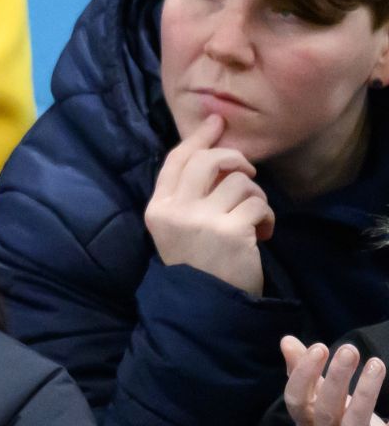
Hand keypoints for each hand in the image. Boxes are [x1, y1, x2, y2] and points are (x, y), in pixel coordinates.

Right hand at [145, 114, 274, 295]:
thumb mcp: (179, 227)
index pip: (177, 160)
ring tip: (252, 220)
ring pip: (240, 181)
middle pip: (209, 160)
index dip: (199, 136)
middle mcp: (175, 210)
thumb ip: (188, 194)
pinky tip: (262, 235)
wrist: (205, 305)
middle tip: (247, 173)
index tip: (217, 121)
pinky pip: (259, 203)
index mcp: (158, 208)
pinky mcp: (231, 231)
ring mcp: (201, 220)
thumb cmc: (197, 264)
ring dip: (255, 197)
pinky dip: (267, 218)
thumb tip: (214, 148)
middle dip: (235, 159)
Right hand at [281, 337, 388, 425]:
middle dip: (335, 380)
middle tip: (349, 350)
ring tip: (376, 364)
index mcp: (306, 425)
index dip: (303, 375)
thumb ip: (304, 372)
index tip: (319, 347)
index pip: (296, 401)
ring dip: (363, 394)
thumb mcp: (321, 401)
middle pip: (324, 412)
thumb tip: (287, 341)